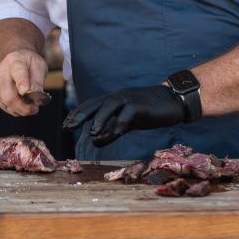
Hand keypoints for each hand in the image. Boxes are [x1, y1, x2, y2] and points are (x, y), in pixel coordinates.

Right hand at [0, 48, 49, 116]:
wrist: (16, 60)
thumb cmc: (29, 64)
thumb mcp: (39, 66)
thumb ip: (38, 80)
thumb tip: (36, 96)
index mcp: (14, 61)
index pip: (17, 72)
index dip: (22, 83)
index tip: (26, 91)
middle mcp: (1, 73)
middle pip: (9, 95)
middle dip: (24, 107)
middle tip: (35, 108)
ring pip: (7, 104)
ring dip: (22, 110)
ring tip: (32, 106)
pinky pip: (6, 108)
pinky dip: (17, 110)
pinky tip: (23, 104)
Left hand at [62, 85, 186, 147]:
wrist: (172, 101)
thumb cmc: (148, 112)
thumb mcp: (127, 123)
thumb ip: (112, 131)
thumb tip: (95, 141)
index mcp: (113, 100)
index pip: (91, 105)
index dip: (77, 115)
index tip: (65, 125)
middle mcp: (118, 97)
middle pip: (95, 104)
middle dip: (80, 115)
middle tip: (67, 127)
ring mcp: (129, 99)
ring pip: (109, 106)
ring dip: (99, 119)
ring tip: (92, 133)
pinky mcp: (141, 105)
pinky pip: (127, 113)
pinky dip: (119, 124)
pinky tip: (115, 134)